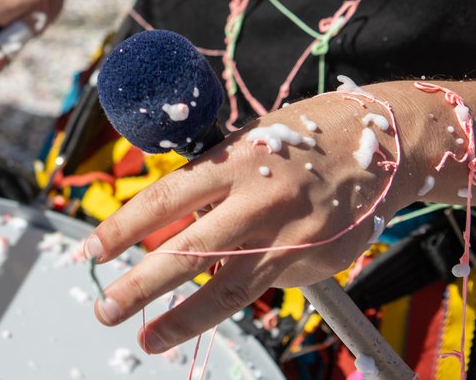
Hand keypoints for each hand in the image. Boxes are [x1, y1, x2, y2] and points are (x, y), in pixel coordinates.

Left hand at [85, 92, 420, 354]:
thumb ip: (213, 182)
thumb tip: (171, 226)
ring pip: (226, 290)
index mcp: (233, 160)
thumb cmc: (304, 137)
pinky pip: (269, 283)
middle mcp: (259, 200)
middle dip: (139, 286)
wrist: (385, 141)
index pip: (163, 199)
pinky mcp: (318, 263)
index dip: (121, 228)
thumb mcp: (249, 141)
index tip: (89, 250)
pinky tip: (249, 271)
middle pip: (187, 252)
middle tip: (105, 308)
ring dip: (181, 320)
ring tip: (148, 338)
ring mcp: (291, 238)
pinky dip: (246, 285)